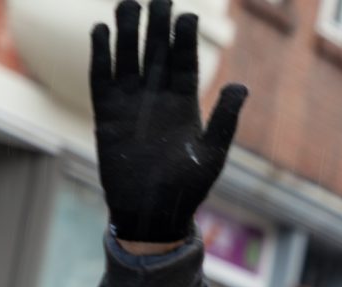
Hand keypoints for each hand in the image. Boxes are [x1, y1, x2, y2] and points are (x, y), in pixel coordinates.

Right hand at [90, 0, 247, 242]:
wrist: (152, 212)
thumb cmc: (187, 188)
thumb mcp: (211, 154)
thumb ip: (224, 119)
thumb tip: (241, 86)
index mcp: (184, 103)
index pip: (184, 61)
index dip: (185, 38)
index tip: (188, 15)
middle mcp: (157, 97)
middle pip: (156, 51)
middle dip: (157, 25)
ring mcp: (130, 103)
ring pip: (128, 57)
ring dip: (127, 31)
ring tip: (128, 4)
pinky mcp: (106, 113)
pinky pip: (102, 77)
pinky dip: (101, 54)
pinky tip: (100, 30)